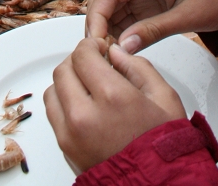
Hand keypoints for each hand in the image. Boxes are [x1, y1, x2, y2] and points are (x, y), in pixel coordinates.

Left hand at [45, 37, 185, 173]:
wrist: (157, 185)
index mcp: (112, 96)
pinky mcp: (66, 149)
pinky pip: (53, 115)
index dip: (91, 46)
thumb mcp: (164, 97)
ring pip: (53, 91)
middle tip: (93, 64)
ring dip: (67, 82)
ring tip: (87, 86)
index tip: (100, 49)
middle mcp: (85, 115)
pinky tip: (83, 106)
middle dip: (77, 61)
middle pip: (63, 70)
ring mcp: (71, 135)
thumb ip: (137, 67)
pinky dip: (63, 104)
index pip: (82, 55)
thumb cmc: (162, 145)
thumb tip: (115, 53)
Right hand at [85, 0, 217, 48]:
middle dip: (98, 27)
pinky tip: (120, 53)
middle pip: (106, 1)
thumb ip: (154, 30)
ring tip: (107, 59)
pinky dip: (119, 35)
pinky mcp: (148, 5)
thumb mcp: (188, 16)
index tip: (94, 43)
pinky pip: (126, 18)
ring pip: (113, 11)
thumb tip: (123, 47)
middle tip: (98, 57)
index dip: (97, 17)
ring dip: (107, 33)